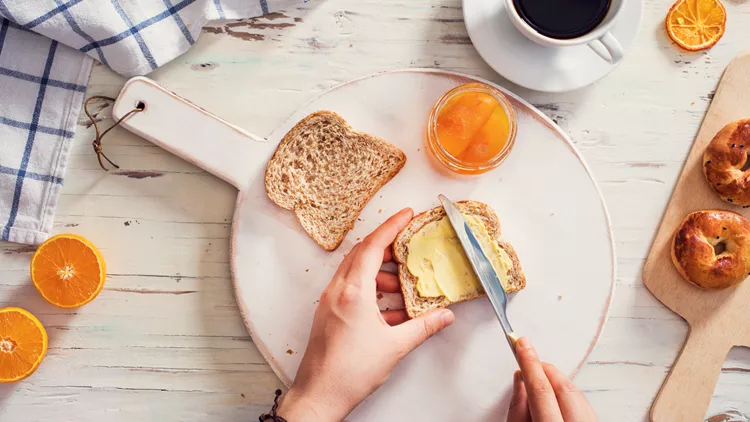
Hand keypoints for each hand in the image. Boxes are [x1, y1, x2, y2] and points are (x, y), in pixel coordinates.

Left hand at [277, 208, 455, 421]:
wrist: (319, 395)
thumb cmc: (349, 372)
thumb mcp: (395, 347)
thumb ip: (423, 327)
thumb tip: (443, 316)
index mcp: (352, 292)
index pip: (372, 246)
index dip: (391, 226)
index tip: (406, 215)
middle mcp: (337, 291)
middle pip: (362, 254)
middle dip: (387, 247)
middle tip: (408, 246)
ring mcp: (330, 302)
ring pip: (356, 272)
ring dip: (380, 273)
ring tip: (402, 285)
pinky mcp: (328, 314)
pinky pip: (350, 290)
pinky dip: (371, 290)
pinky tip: (390, 309)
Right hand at [508, 337, 596, 421]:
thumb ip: (518, 409)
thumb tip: (520, 381)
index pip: (541, 390)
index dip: (529, 364)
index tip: (521, 345)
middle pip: (563, 386)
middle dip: (543, 368)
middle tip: (526, 355)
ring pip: (575, 391)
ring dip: (555, 379)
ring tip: (537, 376)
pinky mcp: (594, 421)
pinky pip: (583, 401)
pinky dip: (567, 391)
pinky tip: (554, 391)